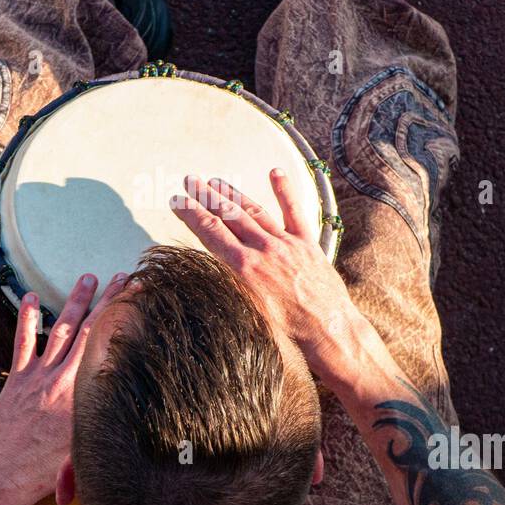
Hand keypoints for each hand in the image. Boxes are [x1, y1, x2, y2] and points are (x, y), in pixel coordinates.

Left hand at [0, 271, 128, 499]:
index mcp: (88, 396)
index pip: (111, 348)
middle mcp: (66, 380)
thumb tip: (137, 423)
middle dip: (109, 301)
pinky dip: (27, 319)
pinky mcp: (18, 380)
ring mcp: (40, 377)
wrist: (5, 475)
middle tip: (122, 277)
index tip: (139, 299)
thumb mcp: (87, 449)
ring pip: (61, 329)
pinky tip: (30, 297)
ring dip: (75, 301)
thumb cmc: (48, 471)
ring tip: (88, 277)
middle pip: (91, 330)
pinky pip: (24, 343)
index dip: (126, 320)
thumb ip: (106, 428)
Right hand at [170, 170, 363, 377]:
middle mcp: (263, 250)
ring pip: (255, 211)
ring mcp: (286, 243)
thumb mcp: (246, 315)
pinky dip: (284, 191)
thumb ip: (227, 291)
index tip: (177, 201)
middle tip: (190, 181)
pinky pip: (294, 212)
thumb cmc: (287, 331)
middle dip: (206, 197)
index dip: (191, 215)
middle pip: (229, 216)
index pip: (211, 233)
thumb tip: (204, 278)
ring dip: (233, 195)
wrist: (328, 329)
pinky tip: (274, 173)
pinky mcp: (307, 244)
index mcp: (245, 268)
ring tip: (215, 182)